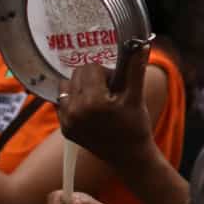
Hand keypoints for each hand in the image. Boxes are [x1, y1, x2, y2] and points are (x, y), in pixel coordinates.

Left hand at [59, 40, 152, 165]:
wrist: (130, 157)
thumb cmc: (136, 126)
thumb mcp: (137, 97)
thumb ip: (135, 70)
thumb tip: (140, 45)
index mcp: (94, 102)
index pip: (91, 68)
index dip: (106, 73)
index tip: (116, 86)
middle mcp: (76, 111)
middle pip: (77, 74)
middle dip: (93, 78)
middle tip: (109, 94)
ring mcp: (68, 121)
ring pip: (66, 86)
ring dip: (81, 88)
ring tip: (98, 102)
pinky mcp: (65, 129)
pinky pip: (62, 102)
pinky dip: (74, 102)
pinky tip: (90, 112)